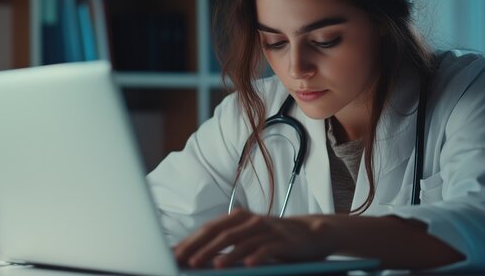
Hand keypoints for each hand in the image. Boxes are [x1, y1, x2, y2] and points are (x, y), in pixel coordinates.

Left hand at [174, 208, 335, 268]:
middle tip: (187, 261)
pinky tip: (248, 265)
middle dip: (202, 248)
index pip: (209, 229)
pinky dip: (257, 256)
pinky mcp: (283, 241)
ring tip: (214, 266)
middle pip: (222, 234)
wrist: (310, 233)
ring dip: (227, 254)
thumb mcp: (247, 236)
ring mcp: (267, 230)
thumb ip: (225, 242)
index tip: (175, 254)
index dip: (191, 241)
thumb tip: (195, 255)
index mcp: (238, 218)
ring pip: (243, 242)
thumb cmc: (272, 238)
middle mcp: (250, 220)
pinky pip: (268, 249)